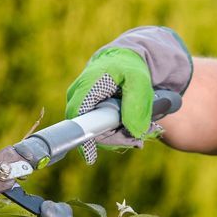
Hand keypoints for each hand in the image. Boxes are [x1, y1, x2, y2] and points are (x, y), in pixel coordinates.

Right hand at [63, 26, 192, 137]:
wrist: (124, 60)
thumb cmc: (130, 67)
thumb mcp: (139, 81)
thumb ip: (137, 104)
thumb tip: (134, 132)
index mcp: (86, 86)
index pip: (77, 118)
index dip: (82, 139)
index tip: (90, 156)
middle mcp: (77, 97)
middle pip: (88, 130)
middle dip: (113, 139)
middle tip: (136, 139)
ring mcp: (81, 106)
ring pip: (95, 133)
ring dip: (117, 137)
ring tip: (137, 130)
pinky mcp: (87, 113)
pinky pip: (99, 130)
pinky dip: (115, 133)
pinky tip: (129, 128)